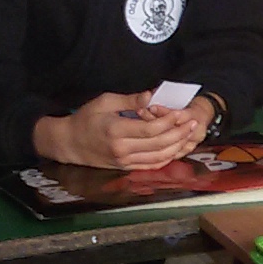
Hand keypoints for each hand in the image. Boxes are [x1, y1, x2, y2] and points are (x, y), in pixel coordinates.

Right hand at [36, 92, 201, 169]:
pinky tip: (176, 148)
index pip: (150, 130)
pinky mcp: (126, 167)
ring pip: (159, 158)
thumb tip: (151, 95)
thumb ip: (130, 100)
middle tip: (193, 123)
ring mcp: (124, 161)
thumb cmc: (86, 119)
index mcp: (116, 131)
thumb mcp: (104, 102)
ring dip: (177, 146)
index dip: (168, 122)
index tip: (180, 113)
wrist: (69, 143)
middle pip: (159, 145)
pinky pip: (151, 165)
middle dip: (179, 133)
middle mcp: (122, 149)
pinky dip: (167, 158)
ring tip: (189, 134)